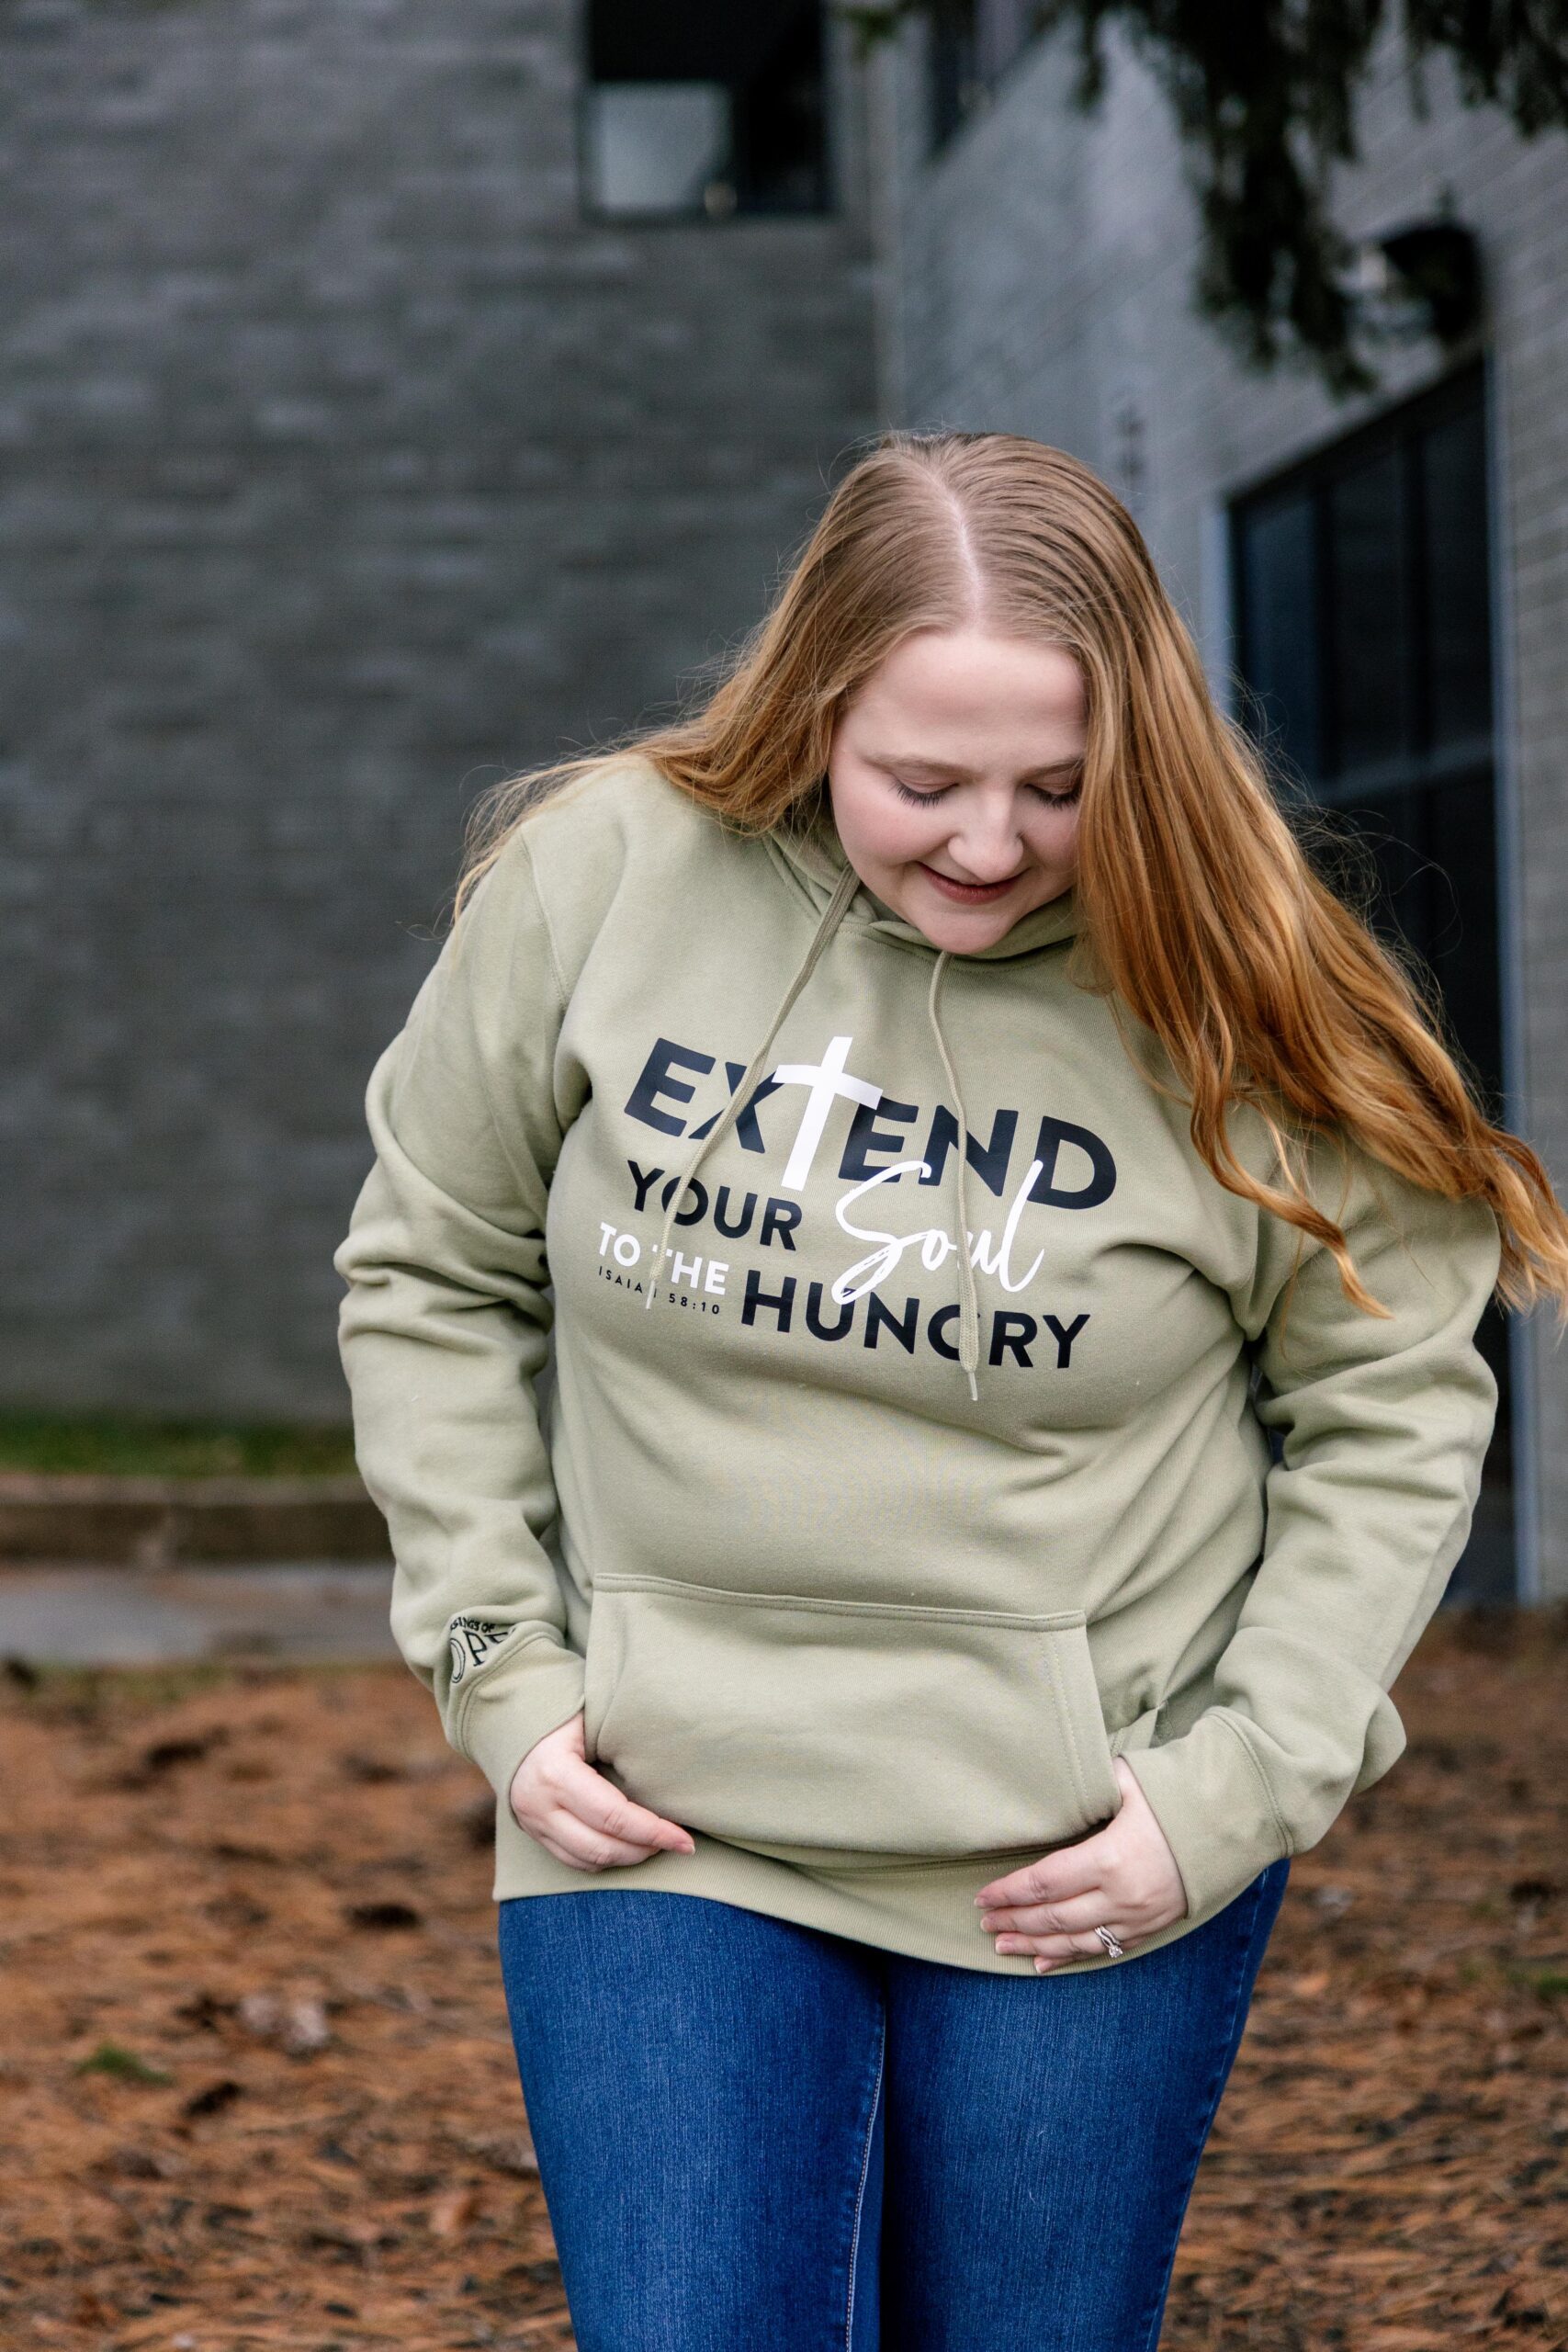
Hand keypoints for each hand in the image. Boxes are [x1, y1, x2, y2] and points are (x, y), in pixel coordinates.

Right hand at [507, 1711, 696, 1870]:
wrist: (507, 1713)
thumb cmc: (561, 1705)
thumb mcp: (589, 1714)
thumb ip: (621, 1740)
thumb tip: (670, 1767)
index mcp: (555, 1772)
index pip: (613, 1817)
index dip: (653, 1831)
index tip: (685, 1839)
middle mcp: (538, 1804)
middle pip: (601, 1847)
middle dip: (645, 1849)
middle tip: (680, 1844)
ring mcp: (531, 1822)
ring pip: (587, 1861)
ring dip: (627, 1858)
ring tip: (658, 1845)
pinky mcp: (531, 1831)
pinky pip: (572, 1859)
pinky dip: (604, 1859)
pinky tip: (629, 1847)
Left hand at [973, 1757, 1188, 1967]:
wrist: (1233, 1822)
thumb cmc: (1175, 1794)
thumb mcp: (1127, 1782)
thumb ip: (1087, 1787)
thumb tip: (1049, 1781)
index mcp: (1109, 1859)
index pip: (1044, 1882)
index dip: (1010, 1892)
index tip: (982, 1896)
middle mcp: (1121, 1897)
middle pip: (1053, 1918)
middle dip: (1014, 1920)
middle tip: (984, 1921)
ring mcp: (1137, 1918)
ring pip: (1074, 1942)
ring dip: (1034, 1946)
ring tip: (1001, 1945)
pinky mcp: (1151, 1928)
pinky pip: (1102, 1950)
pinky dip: (1069, 1958)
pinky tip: (1042, 1963)